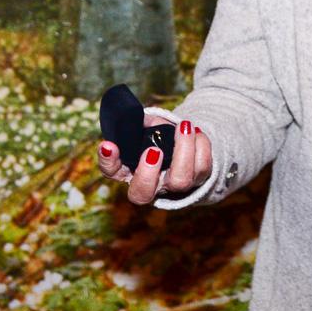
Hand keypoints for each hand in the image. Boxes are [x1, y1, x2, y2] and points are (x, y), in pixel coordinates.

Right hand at [96, 114, 212, 205]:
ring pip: (180, 180)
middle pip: (143, 193)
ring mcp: (174, 186)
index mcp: (129, 171)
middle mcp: (150, 185)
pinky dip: (202, 146)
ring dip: (184, 149)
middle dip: (147, 173)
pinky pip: (203, 167)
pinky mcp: (198, 180)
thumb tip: (133, 117)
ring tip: (184, 126)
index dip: (108, 161)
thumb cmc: (159, 138)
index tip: (109, 145)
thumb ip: (138, 125)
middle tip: (153, 150)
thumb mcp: (146, 129)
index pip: (111, 171)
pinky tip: (196, 132)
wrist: (186, 148)